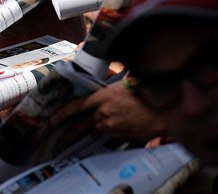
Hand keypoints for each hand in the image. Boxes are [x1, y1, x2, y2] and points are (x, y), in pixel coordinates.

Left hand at [51, 80, 166, 143]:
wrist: (165, 109)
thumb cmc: (146, 91)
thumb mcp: (123, 83)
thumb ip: (109, 87)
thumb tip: (102, 80)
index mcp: (103, 97)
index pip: (76, 106)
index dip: (62, 114)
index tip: (52, 120)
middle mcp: (104, 113)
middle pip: (81, 125)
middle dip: (70, 131)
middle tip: (61, 136)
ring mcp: (113, 126)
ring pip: (95, 131)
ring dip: (89, 132)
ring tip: (80, 136)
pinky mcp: (122, 136)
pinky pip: (110, 136)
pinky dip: (107, 134)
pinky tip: (108, 133)